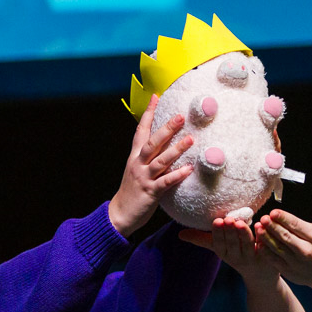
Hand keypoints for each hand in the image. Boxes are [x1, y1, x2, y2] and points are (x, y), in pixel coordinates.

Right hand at [109, 95, 193, 236]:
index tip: (156, 97)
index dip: (148, 113)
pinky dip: (177, 175)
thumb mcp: (136, 170)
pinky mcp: (150, 192)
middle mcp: (138, 164)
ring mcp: (144, 177)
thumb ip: (148, 158)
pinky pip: (166, 182)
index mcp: (135, 157)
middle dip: (166, 128)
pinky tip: (189, 169)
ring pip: (160, 160)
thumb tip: (164, 145)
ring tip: (190, 139)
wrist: (120, 214)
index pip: (141, 130)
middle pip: (152, 142)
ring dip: (176, 149)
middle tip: (180, 116)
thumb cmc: (132, 192)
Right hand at [179, 216, 279, 288]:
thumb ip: (202, 240)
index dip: (218, 234)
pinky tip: (261, 226)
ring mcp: (253, 259)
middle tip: (228, 220)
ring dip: (243, 234)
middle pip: (233, 245)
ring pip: (248, 245)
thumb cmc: (238, 256)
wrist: (261, 278)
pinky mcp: (268, 257)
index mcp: (225, 254)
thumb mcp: (220, 249)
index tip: (217, 222)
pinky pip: (265, 246)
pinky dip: (263, 237)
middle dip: (229, 233)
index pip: (219, 244)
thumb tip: (181, 234)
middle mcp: (238, 258)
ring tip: (240, 223)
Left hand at [257, 188, 311, 287]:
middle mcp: (305, 250)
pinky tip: (257, 242)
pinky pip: (274, 260)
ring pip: (278, 248)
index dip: (284, 219)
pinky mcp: (288, 270)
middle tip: (262, 218)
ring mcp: (296, 261)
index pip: (297, 225)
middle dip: (273, 227)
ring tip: (257, 227)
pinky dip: (265, 251)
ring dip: (266, 238)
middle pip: (286, 237)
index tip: (273, 212)